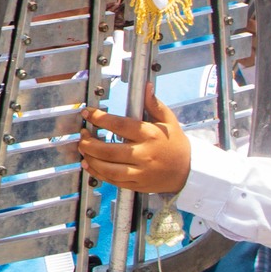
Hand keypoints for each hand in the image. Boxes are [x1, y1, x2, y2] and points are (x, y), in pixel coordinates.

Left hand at [77, 87, 192, 194]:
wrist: (188, 171)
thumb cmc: (176, 144)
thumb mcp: (168, 121)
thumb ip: (154, 104)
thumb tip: (146, 86)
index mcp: (150, 135)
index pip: (120, 125)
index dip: (100, 118)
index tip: (88, 113)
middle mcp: (144, 154)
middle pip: (109, 150)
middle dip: (90, 142)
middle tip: (82, 135)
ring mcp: (140, 172)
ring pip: (108, 168)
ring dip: (91, 158)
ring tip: (83, 149)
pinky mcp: (136, 184)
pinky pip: (113, 180)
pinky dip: (97, 173)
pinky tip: (89, 165)